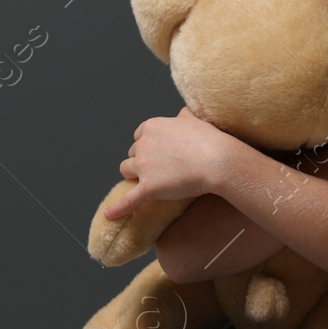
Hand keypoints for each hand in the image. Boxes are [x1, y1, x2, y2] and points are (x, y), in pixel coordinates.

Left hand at [103, 107, 234, 218]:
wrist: (217, 160)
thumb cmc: (210, 140)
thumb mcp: (195, 120)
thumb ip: (184, 116)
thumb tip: (183, 113)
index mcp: (152, 126)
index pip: (139, 136)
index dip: (148, 145)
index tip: (159, 151)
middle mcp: (143, 144)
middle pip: (133, 153)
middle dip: (143, 160)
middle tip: (161, 168)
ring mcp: (144, 166)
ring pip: (126, 170)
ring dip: (134, 175)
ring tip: (148, 182)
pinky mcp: (148, 187)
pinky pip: (129, 200)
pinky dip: (118, 208)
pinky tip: (110, 215)